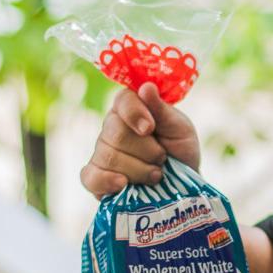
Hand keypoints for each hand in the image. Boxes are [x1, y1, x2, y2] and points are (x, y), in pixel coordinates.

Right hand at [80, 82, 200, 198]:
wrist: (182, 184)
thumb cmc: (180, 151)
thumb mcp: (180, 129)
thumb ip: (162, 110)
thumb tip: (146, 88)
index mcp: (131, 109)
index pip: (123, 100)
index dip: (135, 114)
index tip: (150, 128)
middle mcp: (112, 127)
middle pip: (116, 134)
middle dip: (146, 150)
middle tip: (162, 157)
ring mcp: (102, 152)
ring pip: (109, 158)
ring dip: (139, 170)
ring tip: (156, 174)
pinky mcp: (96, 178)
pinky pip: (90, 178)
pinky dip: (106, 182)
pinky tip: (123, 184)